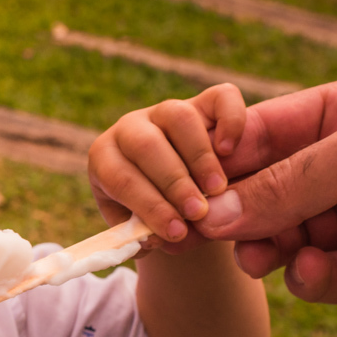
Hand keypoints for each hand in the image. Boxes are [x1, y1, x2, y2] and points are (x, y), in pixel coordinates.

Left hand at [89, 83, 246, 254]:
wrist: (178, 200)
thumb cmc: (156, 218)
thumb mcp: (144, 231)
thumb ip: (146, 237)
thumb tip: (155, 238)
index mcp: (106, 160)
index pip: (119, 178)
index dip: (148, 205)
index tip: (176, 232)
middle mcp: (131, 129)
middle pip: (146, 146)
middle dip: (173, 183)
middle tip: (198, 212)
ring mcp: (167, 111)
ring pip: (178, 117)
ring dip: (199, 157)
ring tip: (216, 190)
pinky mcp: (205, 103)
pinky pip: (221, 97)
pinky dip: (230, 119)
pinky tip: (230, 149)